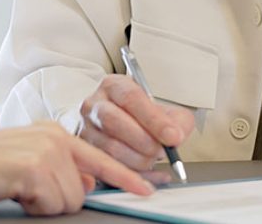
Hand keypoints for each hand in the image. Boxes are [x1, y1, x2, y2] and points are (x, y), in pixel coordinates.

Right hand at [0, 122, 153, 214]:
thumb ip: (62, 169)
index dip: (126, 177)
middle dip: (59, 201)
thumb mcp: (32, 160)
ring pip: (70, 200)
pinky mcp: (36, 167)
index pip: (100, 158)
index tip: (149, 189)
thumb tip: (86, 184)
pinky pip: (53, 204)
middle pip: (83, 189)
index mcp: (58, 133)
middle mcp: (57, 137)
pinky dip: (34, 207)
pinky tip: (15, 191)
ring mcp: (48, 151)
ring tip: (19, 189)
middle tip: (28, 191)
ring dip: (45, 205)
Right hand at [78, 75, 193, 180]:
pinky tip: (152, 175)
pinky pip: (108, 169)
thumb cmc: (143, 118)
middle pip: (114, 121)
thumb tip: (176, 135)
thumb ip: (176, 120)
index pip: (131, 97)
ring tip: (155, 158)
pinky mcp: (85, 154)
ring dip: (139, 159)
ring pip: (109, 148)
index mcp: (113, 86)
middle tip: (163, 150)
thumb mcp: (165, 110)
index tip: (172, 136)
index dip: (154, 119)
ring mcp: (86, 130)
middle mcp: (95, 105)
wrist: (125, 127)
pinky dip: (135, 176)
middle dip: (144, 141)